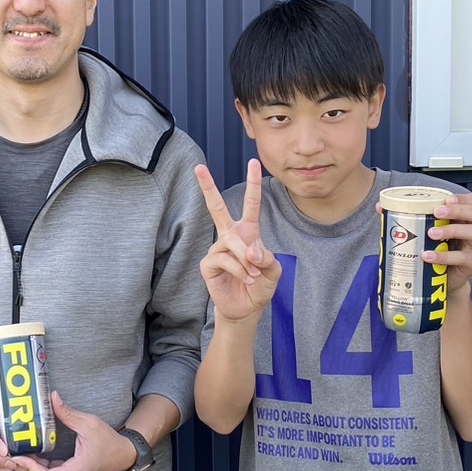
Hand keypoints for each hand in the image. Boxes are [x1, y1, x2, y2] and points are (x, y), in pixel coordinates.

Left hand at [9, 393, 136, 470]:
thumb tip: (52, 398)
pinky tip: (29, 451)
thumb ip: (69, 414)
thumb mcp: (90, 424)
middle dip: (23, 465)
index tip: (18, 454)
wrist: (124, 456)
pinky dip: (36, 465)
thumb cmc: (110, 443)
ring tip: (16, 448)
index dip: (29, 469)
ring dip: (28, 465)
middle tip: (10, 448)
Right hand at [195, 159, 279, 322]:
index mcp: (248, 231)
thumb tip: (249, 251)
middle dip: (208, 187)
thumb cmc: (261, 286)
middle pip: (216, 207)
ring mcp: (217, 249)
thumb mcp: (273, 271)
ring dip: (247, 261)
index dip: (252, 183)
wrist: (247, 309)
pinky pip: (225, 260)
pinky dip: (240, 271)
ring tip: (254, 275)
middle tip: (198, 167)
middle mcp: (230, 236)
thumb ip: (266, 257)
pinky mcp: (208, 264)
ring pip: (232, 244)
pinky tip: (247, 280)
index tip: (253, 161)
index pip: (251, 203)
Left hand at [404, 190, 471, 294]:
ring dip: (452, 230)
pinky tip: (429, 256)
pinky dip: (445, 256)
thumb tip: (381, 206)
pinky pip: (463, 258)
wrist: (440, 280)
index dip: (463, 198)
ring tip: (431, 233)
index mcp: (464, 219)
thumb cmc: (434, 250)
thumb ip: (405, 218)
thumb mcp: (424, 232)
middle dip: (458, 210)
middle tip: (437, 212)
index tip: (447, 198)